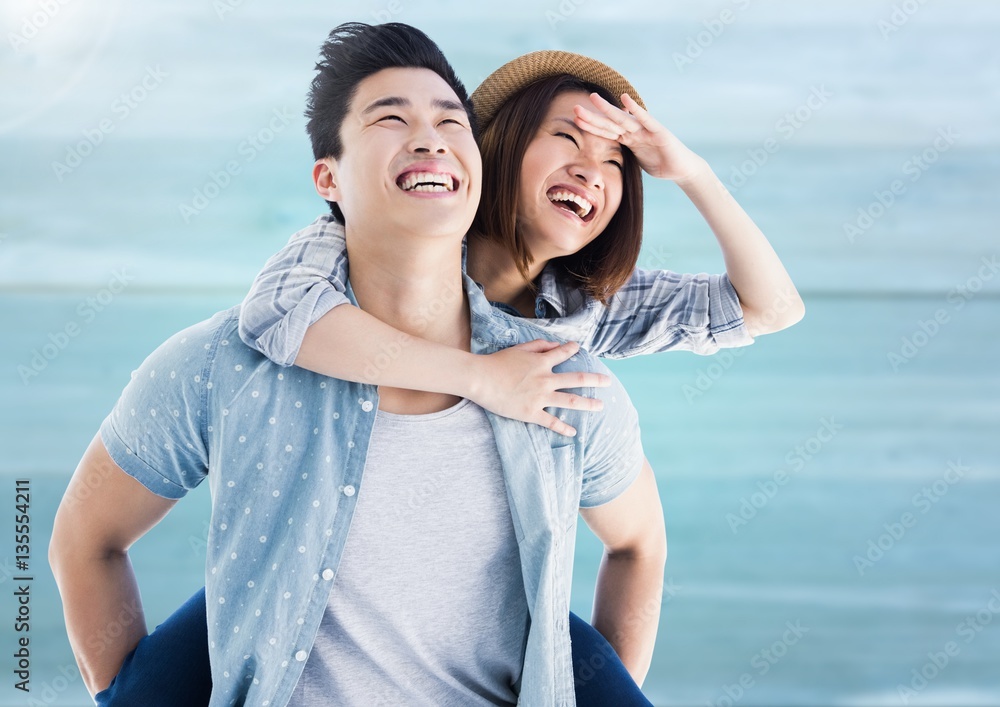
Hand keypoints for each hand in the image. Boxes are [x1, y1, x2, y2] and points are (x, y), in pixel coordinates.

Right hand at [470, 339, 610, 436]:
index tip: (579, 349)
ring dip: (588, 404)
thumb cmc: (497, 362)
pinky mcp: (532, 413)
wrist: (481, 379)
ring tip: (600, 406)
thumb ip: (538, 345)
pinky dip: (563, 428)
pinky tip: (573, 432)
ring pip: (570, 401)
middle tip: (608, 381)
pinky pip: (551, 422)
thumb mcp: (518, 348)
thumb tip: (555, 345)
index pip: (564, 353)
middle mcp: (546, 379)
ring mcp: (540, 397)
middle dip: (595, 380)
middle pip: (577, 379)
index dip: (573, 349)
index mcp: (542, 362)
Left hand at [573, 92, 709, 183]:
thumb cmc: (660, 163)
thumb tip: (612, 149)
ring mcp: (646, 130)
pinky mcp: (659, 132)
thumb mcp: (636, 159)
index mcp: (628, 138)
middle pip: (609, 123)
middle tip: (574, 108)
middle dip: (592, 117)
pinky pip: (645, 119)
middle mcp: (635, 131)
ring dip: (607, 109)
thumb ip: (625, 151)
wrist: (682, 169)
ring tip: (593, 99)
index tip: (574, 120)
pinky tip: (625, 99)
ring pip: (623, 119)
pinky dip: (636, 109)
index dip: (590, 126)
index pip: (605, 131)